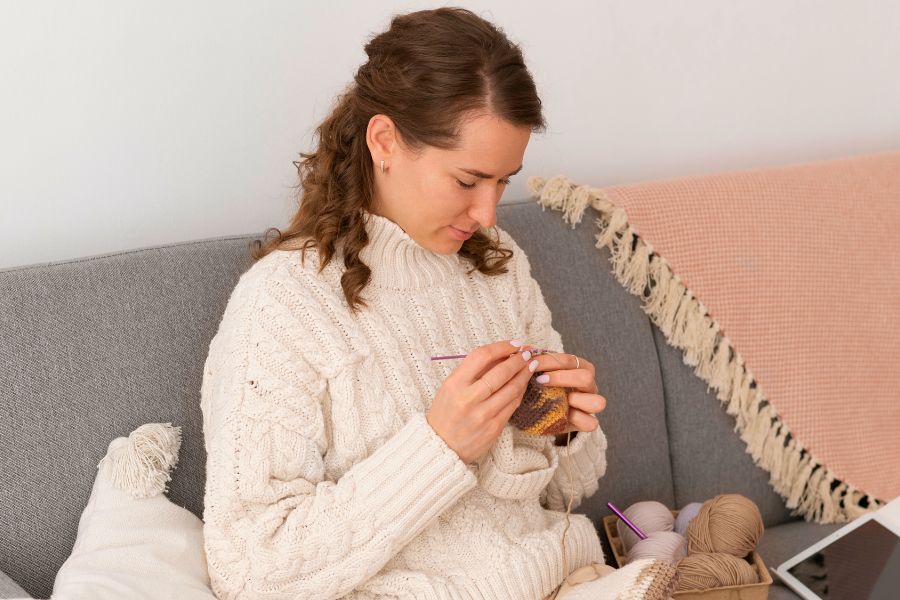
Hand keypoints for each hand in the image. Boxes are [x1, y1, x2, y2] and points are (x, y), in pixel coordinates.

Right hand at [426, 340, 537, 464]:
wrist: (441, 446)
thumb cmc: (446, 412)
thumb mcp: (450, 387)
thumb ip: (473, 371)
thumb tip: (502, 354)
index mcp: (455, 384)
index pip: (482, 356)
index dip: (502, 347)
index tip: (513, 344)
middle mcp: (469, 399)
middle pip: (501, 372)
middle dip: (518, 360)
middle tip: (527, 353)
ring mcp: (483, 415)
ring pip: (512, 388)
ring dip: (524, 374)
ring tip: (530, 366)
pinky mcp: (494, 428)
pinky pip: (513, 405)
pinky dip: (520, 391)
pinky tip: (523, 384)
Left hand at [530, 351, 605, 439]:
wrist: (538, 412)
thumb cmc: (539, 387)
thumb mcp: (537, 373)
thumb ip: (534, 362)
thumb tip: (524, 349)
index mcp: (579, 368)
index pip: (569, 360)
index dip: (550, 361)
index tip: (532, 364)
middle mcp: (589, 385)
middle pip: (587, 377)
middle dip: (561, 378)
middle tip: (539, 381)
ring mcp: (590, 404)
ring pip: (598, 401)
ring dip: (575, 400)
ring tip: (554, 400)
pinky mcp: (587, 422)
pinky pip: (591, 423)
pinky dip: (577, 419)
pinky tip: (559, 414)